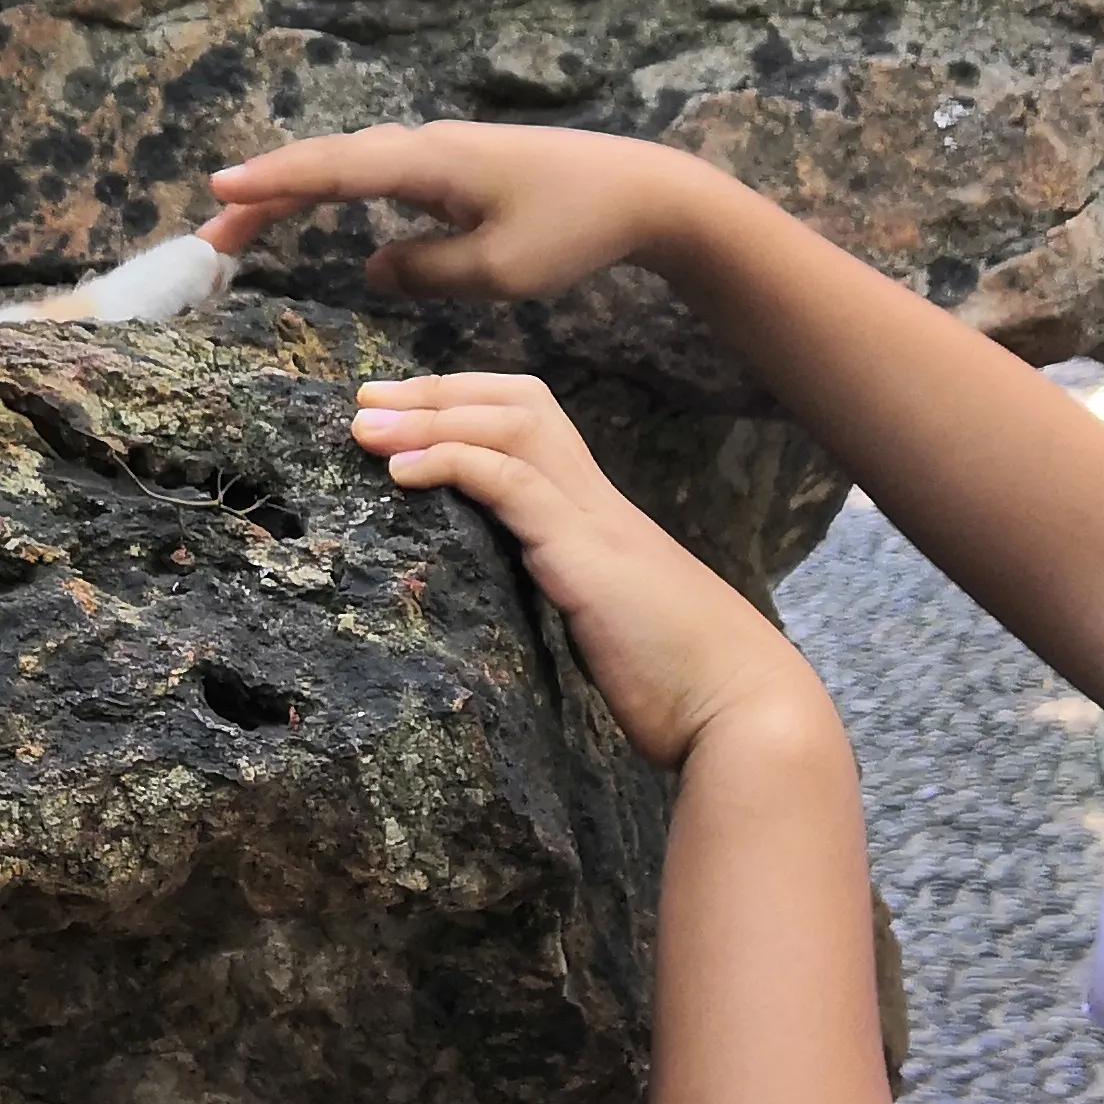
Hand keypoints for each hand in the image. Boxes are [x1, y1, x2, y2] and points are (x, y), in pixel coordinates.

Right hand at [203, 122, 717, 301]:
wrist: (641, 191)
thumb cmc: (575, 229)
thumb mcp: (500, 271)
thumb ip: (426, 271)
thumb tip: (369, 266)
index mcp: (430, 164)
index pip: (334, 170)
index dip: (273, 183)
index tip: (218, 192)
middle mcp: (425, 146)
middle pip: (328, 164)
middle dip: (265, 193)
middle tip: (209, 233)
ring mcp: (438, 152)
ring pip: (348, 165)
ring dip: (293, 190)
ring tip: (240, 225)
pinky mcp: (453, 166)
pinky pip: (374, 173)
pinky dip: (331, 188)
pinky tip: (313, 205)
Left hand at [354, 373, 825, 769]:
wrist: (740, 712)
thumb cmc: (675, 683)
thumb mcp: (597, 627)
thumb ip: (556, 599)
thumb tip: (500, 607)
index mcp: (597, 514)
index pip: (533, 420)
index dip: (465, 401)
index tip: (399, 411)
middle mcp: (595, 501)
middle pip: (515, 403)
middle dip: (434, 391)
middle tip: (362, 396)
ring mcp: (592, 522)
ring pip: (512, 426)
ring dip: (430, 418)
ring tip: (365, 426)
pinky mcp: (585, 556)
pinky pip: (514, 484)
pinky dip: (453, 462)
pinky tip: (401, 471)